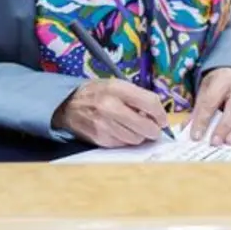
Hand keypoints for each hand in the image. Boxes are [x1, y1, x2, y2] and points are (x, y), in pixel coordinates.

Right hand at [52, 78, 169, 147]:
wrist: (68, 105)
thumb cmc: (97, 93)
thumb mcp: (116, 85)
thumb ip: (137, 96)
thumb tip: (158, 114)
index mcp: (117, 88)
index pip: (150, 102)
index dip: (161, 114)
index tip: (162, 119)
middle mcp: (110, 106)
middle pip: (146, 126)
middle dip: (154, 130)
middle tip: (154, 128)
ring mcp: (104, 125)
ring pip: (136, 139)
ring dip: (140, 136)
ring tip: (134, 128)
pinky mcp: (100, 139)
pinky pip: (123, 144)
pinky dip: (126, 140)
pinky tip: (121, 131)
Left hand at [189, 68, 230, 145]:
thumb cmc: (219, 85)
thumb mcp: (206, 91)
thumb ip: (198, 110)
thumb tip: (186, 130)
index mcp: (222, 79)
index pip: (211, 100)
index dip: (203, 119)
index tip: (196, 136)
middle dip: (224, 126)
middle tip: (215, 142)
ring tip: (230, 142)